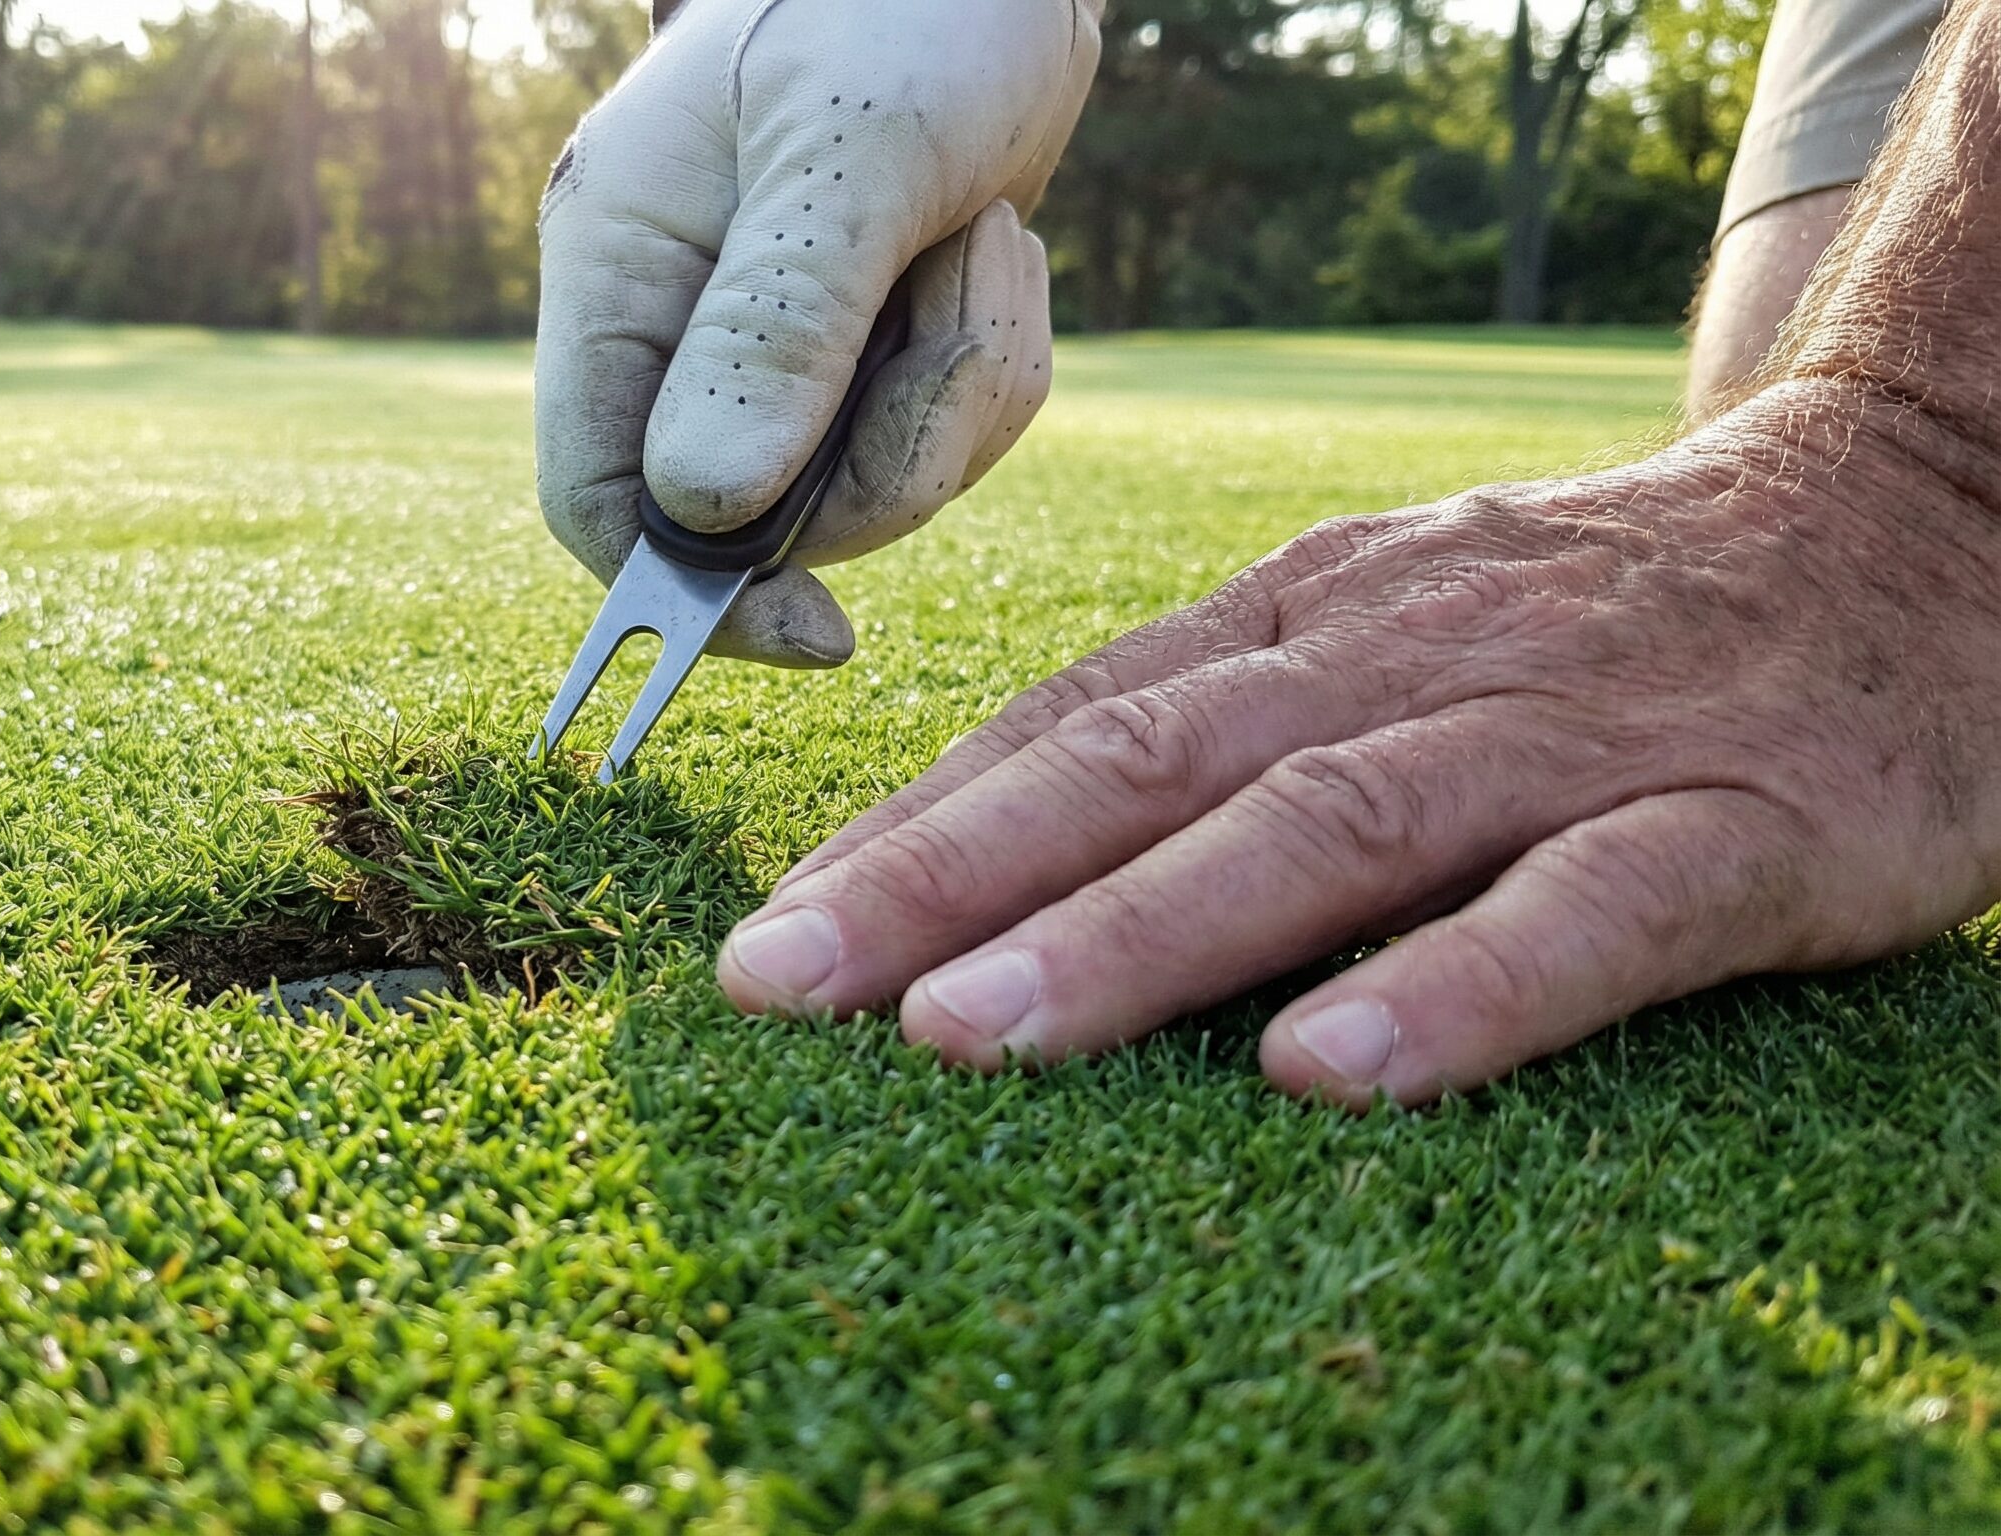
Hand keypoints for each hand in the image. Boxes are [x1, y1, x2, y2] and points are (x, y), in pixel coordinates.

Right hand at [535, 0, 1098, 666]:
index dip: (689, 595)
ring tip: (984, 234)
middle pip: (766, 517)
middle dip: (897, 441)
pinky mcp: (862, 344)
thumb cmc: (907, 4)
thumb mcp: (852, 152)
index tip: (819, 633)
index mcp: (621, 271)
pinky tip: (994, 241)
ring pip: (870, 479)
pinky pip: (933, 431)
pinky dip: (989, 357)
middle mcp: (680, 326)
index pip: (596, 501)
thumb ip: (777, 328)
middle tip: (960, 288)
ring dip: (964, 384)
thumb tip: (705, 515)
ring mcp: (775, 344)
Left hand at [714, 383, 2000, 1103]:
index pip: (1073, 721)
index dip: (912, 828)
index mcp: (1304, 620)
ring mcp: (1563, 737)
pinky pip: (1584, 912)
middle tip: (783, 984)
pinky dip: (1452, 992)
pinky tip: (1324, 1074)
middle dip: (945, 880)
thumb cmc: (1596, 619)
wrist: (1909, 521)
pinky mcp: (1734, 825)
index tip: (770, 934)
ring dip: (1132, 936)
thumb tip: (1000, 855)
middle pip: (1143, 767)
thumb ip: (1223, 724)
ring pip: (1323, 830)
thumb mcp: (1386, 629)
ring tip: (970, 1035)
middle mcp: (1400, 660)